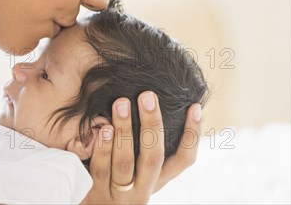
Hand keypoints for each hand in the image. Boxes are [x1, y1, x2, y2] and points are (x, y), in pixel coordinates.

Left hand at [81, 92, 201, 203]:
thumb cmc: (113, 177)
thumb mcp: (134, 166)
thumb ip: (143, 144)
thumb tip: (153, 104)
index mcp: (157, 180)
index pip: (184, 160)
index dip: (192, 135)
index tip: (194, 107)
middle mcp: (143, 190)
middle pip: (153, 157)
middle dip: (152, 124)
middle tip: (148, 95)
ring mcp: (120, 195)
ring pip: (125, 163)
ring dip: (124, 131)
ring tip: (121, 104)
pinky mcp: (96, 195)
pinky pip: (100, 171)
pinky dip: (102, 149)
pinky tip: (101, 129)